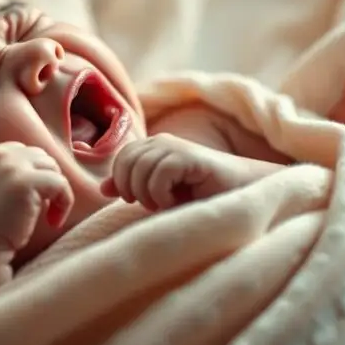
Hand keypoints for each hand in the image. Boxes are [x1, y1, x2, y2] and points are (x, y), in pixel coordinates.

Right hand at [0, 142, 73, 252]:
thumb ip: (6, 174)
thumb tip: (42, 172)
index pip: (24, 151)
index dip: (35, 174)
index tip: (34, 199)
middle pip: (40, 157)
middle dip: (47, 181)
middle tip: (44, 210)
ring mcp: (11, 166)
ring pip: (52, 168)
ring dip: (57, 192)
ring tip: (49, 217)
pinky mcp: (25, 181)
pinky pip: (60, 183)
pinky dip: (64, 202)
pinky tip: (54, 222)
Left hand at [101, 133, 278, 210]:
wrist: (242, 196)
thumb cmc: (201, 197)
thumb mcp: (159, 194)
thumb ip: (132, 187)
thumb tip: (103, 188)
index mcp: (153, 145)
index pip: (121, 158)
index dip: (123, 181)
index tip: (138, 200)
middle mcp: (162, 141)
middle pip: (125, 163)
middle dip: (133, 190)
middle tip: (153, 204)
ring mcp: (176, 146)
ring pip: (139, 169)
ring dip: (149, 195)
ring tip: (167, 204)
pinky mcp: (189, 156)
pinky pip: (159, 174)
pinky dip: (162, 195)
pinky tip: (177, 201)